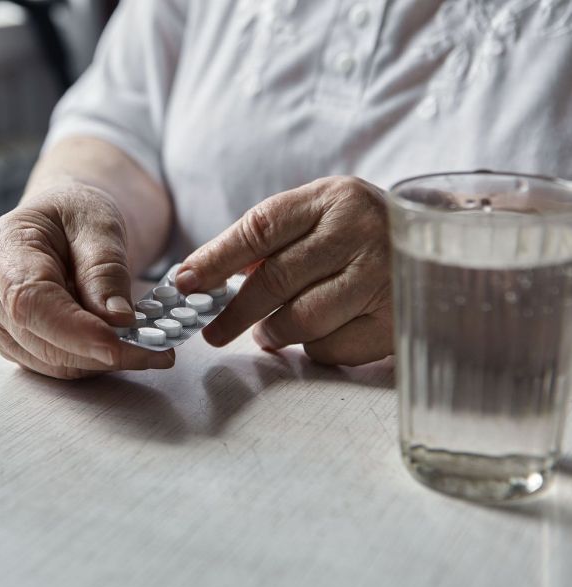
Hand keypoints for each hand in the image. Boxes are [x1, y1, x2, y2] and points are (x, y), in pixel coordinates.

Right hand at [0, 183, 174, 378]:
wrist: (64, 219)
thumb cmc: (78, 212)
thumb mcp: (100, 224)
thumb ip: (105, 269)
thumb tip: (118, 320)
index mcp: (5, 251)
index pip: (31, 302)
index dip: (75, 331)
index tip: (119, 345)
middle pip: (43, 341)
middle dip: (105, 354)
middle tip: (162, 350)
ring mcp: (3, 323)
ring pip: (54, 362)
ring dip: (106, 362)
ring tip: (154, 348)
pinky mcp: (22, 341)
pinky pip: (61, 364)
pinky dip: (99, 361)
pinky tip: (131, 347)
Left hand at [176, 176, 392, 365]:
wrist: (442, 247)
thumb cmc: (366, 233)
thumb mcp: (326, 215)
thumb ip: (276, 239)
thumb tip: (212, 273)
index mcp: (334, 199)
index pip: (261, 228)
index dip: (216, 258)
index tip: (184, 282)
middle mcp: (360, 232)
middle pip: (277, 280)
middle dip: (234, 311)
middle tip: (213, 331)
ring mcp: (383, 277)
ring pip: (303, 319)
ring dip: (274, 332)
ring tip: (268, 332)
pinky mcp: (396, 320)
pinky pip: (333, 347)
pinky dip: (313, 348)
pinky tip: (318, 335)